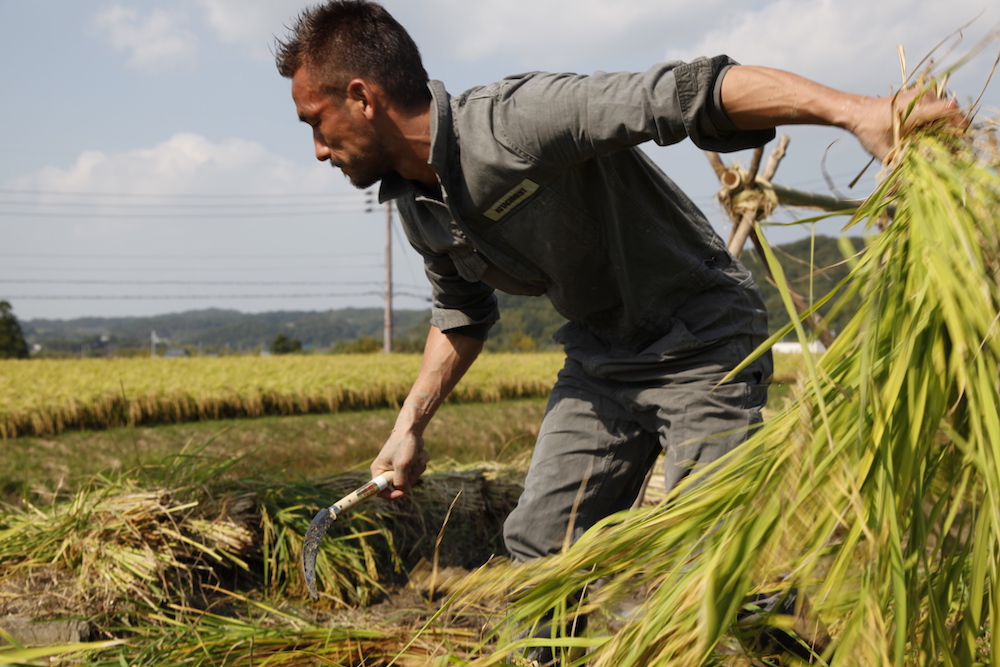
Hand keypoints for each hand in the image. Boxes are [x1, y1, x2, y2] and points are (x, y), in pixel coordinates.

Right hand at [371, 429, 428, 499]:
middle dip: (408, 479)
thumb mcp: (402, 464)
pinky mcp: (405, 466)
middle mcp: (386, 471)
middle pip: (397, 487)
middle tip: (411, 468)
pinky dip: (418, 467)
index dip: (388, 495)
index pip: (378, 490)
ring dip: (415, 471)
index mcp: (378, 471)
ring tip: (417, 460)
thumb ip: (401, 481)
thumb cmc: (403, 444)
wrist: (411, 430)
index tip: (400, 493)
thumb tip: (402, 491)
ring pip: (408, 481)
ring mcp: (396, 469)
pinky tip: (419, 458)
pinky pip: (413, 474)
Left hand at [850, 88, 965, 162]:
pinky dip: (937, 120)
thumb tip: (917, 180)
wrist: (859, 111)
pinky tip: (928, 133)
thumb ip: (901, 163)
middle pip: (952, 113)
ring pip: (946, 110)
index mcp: (916, 110)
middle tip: (947, 149)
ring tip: (936, 142)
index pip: (950, 110)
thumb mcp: (884, 151)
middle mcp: (924, 97)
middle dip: (953, 131)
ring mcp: (924, 93)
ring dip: (945, 126)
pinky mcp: (921, 94)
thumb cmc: (869, 131)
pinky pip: (938, 107)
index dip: (959, 126)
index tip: (959, 142)